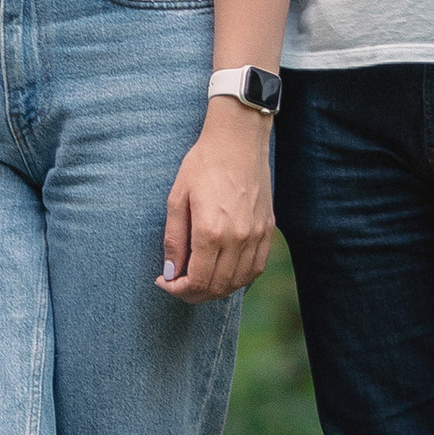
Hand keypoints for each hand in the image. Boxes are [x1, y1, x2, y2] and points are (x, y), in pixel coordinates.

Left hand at [158, 105, 275, 301]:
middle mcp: (238, 239)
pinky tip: (224, 271)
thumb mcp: (177, 199)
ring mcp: (257, 236)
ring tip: (198, 280)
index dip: (178, 290)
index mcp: (211, 232)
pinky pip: (256, 268)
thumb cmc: (203, 164)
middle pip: (218, 287)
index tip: (165, 282)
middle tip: (178, 284)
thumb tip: (171, 273)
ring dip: (216, 289)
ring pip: (238, 282)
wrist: (238, 140)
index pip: (197, 281)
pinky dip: (239, 278)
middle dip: (194, 294)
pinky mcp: (268, 230)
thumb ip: (174, 240)